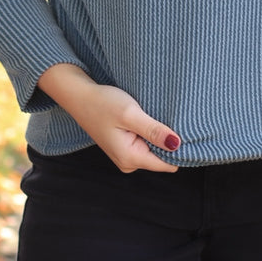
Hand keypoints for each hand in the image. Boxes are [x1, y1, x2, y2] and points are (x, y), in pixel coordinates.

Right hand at [37, 63, 180, 172]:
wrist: (80, 96)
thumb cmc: (103, 103)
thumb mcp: (130, 114)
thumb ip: (154, 130)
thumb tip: (177, 144)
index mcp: (130, 158)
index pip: (169, 164)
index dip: (179, 148)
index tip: (182, 129)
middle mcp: (129, 163)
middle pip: (163, 157)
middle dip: (167, 140)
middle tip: (163, 117)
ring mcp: (126, 156)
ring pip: (155, 150)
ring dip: (157, 134)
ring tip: (150, 115)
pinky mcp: (125, 147)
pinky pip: (146, 144)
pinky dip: (149, 132)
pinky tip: (144, 118)